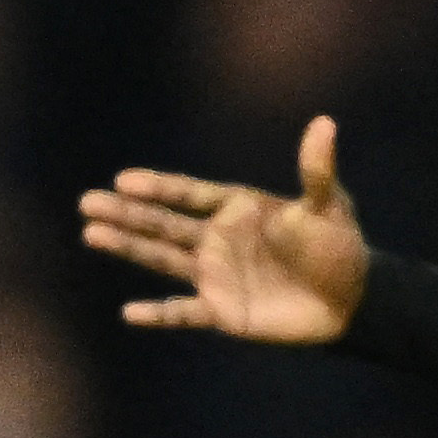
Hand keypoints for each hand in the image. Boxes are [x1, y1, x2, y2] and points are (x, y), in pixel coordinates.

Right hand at [80, 114, 369, 343]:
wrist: (350, 300)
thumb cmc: (339, 247)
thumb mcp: (328, 206)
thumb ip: (316, 170)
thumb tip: (325, 123)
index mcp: (237, 208)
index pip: (190, 193)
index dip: (160, 187)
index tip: (125, 180)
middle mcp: (218, 238)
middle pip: (164, 223)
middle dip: (127, 213)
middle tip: (87, 202)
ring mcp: (216, 275)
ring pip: (163, 259)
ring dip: (129, 248)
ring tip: (92, 234)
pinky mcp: (223, 311)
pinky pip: (184, 313)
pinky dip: (160, 314)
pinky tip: (129, 313)